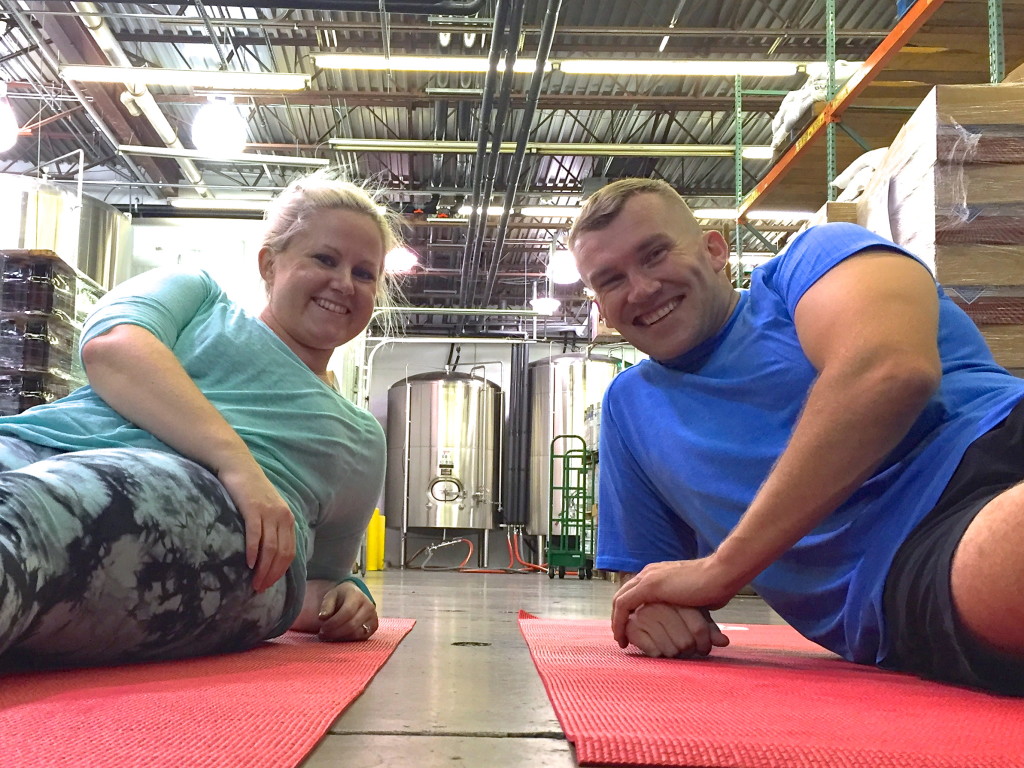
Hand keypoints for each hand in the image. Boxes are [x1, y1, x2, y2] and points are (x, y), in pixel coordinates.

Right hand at [217, 455, 295, 592]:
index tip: (269, 586)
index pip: (290, 552)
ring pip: (270, 548)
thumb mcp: (267, 509)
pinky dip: (253, 552)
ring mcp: (269, 512)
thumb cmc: (250, 491)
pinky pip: (255, 535)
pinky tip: (248, 563)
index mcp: (288, 519)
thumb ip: (271, 528)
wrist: (239, 466)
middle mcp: (282, 517)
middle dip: (272, 575)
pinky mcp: (253, 508)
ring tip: (254, 582)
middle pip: (282, 554)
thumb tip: (266, 555)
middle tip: (260, 589)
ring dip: (263, 569)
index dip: (280, 572)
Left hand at [316, 582, 378, 641]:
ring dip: (340, 637)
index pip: (347, 612)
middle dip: (335, 632)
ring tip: (329, 635)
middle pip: (352, 625)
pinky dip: (348, 639)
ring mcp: (373, 616)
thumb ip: (326, 606)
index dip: (334, 623)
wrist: (355, 597)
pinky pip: (361, 638)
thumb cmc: (340, 597)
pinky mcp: (374, 626)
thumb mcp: (331, 596)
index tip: (322, 628)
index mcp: (357, 595)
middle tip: (322, 635)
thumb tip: (322, 617)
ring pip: (356, 633)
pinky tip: (340, 636)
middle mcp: (368, 605)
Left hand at [611, 557, 736, 647]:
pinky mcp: (649, 586)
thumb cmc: (716, 586)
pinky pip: (624, 605)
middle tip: (622, 636)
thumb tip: (692, 619)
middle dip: (619, 616)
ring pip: (619, 600)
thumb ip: (685, 606)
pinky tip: (623, 638)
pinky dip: (619, 622)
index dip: (630, 610)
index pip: (634, 590)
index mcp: (658, 573)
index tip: (632, 628)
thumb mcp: (695, 599)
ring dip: (616, 621)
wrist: (722, 574)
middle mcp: (649, 572)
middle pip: (623, 594)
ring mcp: (648, 577)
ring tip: (621, 640)